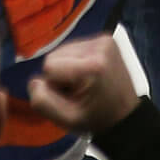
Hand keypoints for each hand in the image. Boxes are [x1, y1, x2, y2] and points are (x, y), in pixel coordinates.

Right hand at [26, 36, 140, 134]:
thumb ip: (43, 102)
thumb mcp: (66, 120)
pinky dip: (76, 61)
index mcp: (92, 66)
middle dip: (60, 75)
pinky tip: (89, 75)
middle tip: (77, 91)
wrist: (125, 115)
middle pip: (55, 55)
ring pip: (63, 50)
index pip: (50, 66)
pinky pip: (74, 47)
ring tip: (84, 84)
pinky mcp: (106, 38)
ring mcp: (104, 40)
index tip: (70, 97)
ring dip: (67, 67)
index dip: (54, 85)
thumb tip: (35, 81)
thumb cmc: (96, 119)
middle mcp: (100, 46)